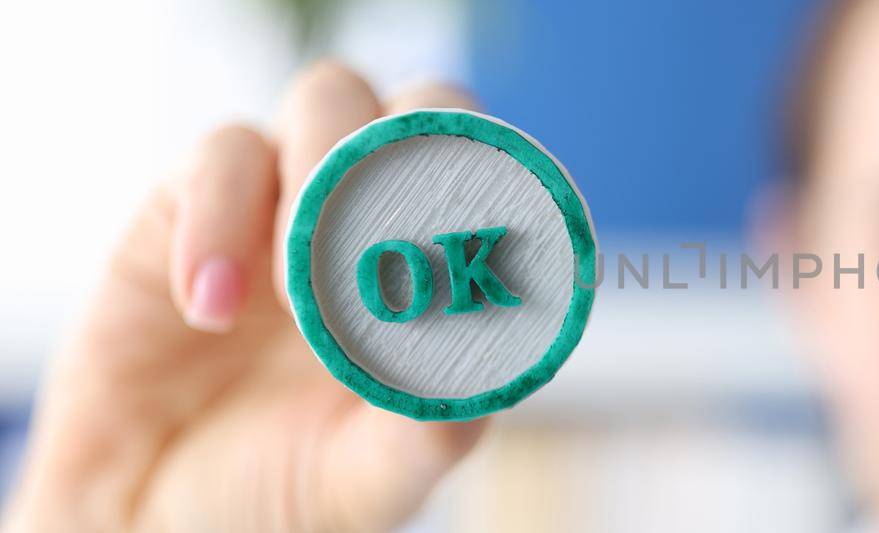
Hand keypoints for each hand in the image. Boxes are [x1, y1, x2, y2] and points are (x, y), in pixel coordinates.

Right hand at [3, 61, 487, 531]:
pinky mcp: (190, 204)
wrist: (153, 518)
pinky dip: (221, 221)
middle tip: (388, 252)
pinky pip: (222, 156)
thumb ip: (428, 430)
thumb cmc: (282, 490)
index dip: (500, 185)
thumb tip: (476, 373)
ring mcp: (287, 200)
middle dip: (419, 157)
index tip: (482, 242)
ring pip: (330, 99)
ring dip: (327, 182)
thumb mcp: (370, 478)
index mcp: (442, 271)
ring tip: (298, 299)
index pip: (498, 177)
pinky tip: (211, 309)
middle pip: (428, 104)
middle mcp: (375, 217)